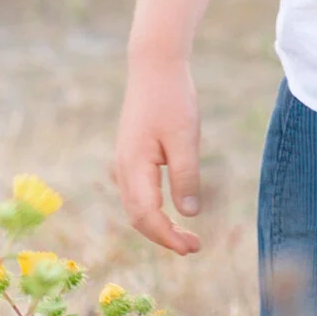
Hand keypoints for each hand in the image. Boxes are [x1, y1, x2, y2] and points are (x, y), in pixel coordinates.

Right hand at [112, 57, 202, 255]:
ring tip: (185, 237)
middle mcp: (123, 168)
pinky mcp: (131, 156)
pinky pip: (137, 193)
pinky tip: (170, 213)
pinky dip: (152, 210)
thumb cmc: (172, 99)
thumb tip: (188, 214)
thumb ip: (186, 176)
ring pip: (135, 206)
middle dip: (163, 236)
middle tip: (193, 247)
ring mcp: (124, 162)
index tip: (192, 248)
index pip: (146, 216)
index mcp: (134, 166)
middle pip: (137, 217)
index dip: (168, 237)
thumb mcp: (185, 138)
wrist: (154, 68)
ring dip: (158, 225)